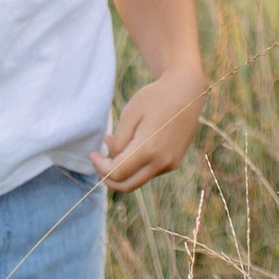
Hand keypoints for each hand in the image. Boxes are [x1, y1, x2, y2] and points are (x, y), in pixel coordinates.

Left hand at [95, 64, 205, 192]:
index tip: (92, 154)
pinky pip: (149, 171)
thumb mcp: (130, 114)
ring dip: (123, 170)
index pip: (117, 173)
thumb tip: (112, 157)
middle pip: (127, 185)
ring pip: (138, 180)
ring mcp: (170, 164)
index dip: (100, 167)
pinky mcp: (174, 162)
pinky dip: (136, 165)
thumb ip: (118, 140)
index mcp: (148, 149)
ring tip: (115, 144)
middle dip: (108, 178)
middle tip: (99, 161)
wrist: (186, 92)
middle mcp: (161, 162)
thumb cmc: (155, 98)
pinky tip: (132, 145)